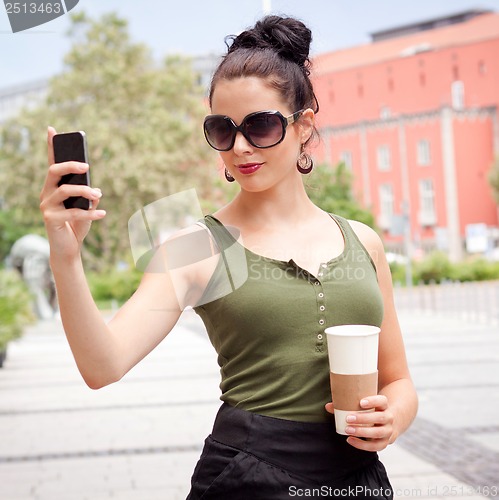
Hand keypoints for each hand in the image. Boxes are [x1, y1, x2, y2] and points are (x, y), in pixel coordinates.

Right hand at [40, 127, 105, 259]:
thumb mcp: (86, 208)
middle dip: (70, 165)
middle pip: (54, 172)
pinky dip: (90, 213)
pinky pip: (73, 213)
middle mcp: (47, 193)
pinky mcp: (50, 219)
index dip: (51, 147)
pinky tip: (103, 214)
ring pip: (64, 190)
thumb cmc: (77, 224)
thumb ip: (90, 197)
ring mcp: (46, 206)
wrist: (69, 247)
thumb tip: (96, 191)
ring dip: (84, 191)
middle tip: (87, 166)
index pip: (52, 163)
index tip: (52, 129)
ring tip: (98, 195)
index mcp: (54, 187)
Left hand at [325, 395, 393, 451]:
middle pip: (380, 417)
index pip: (382, 401)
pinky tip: (350, 440)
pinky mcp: (384, 442)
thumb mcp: (362, 406)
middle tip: (348, 418)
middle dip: (364, 418)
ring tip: (348, 430)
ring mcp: (388, 431)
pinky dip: (362, 444)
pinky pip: (375, 446)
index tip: (361, 402)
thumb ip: (346, 404)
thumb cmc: (369, 412)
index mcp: (384, 406)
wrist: (385, 424)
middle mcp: (388, 418)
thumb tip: (328, 406)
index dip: (373, 401)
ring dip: (362, 431)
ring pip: (378, 432)